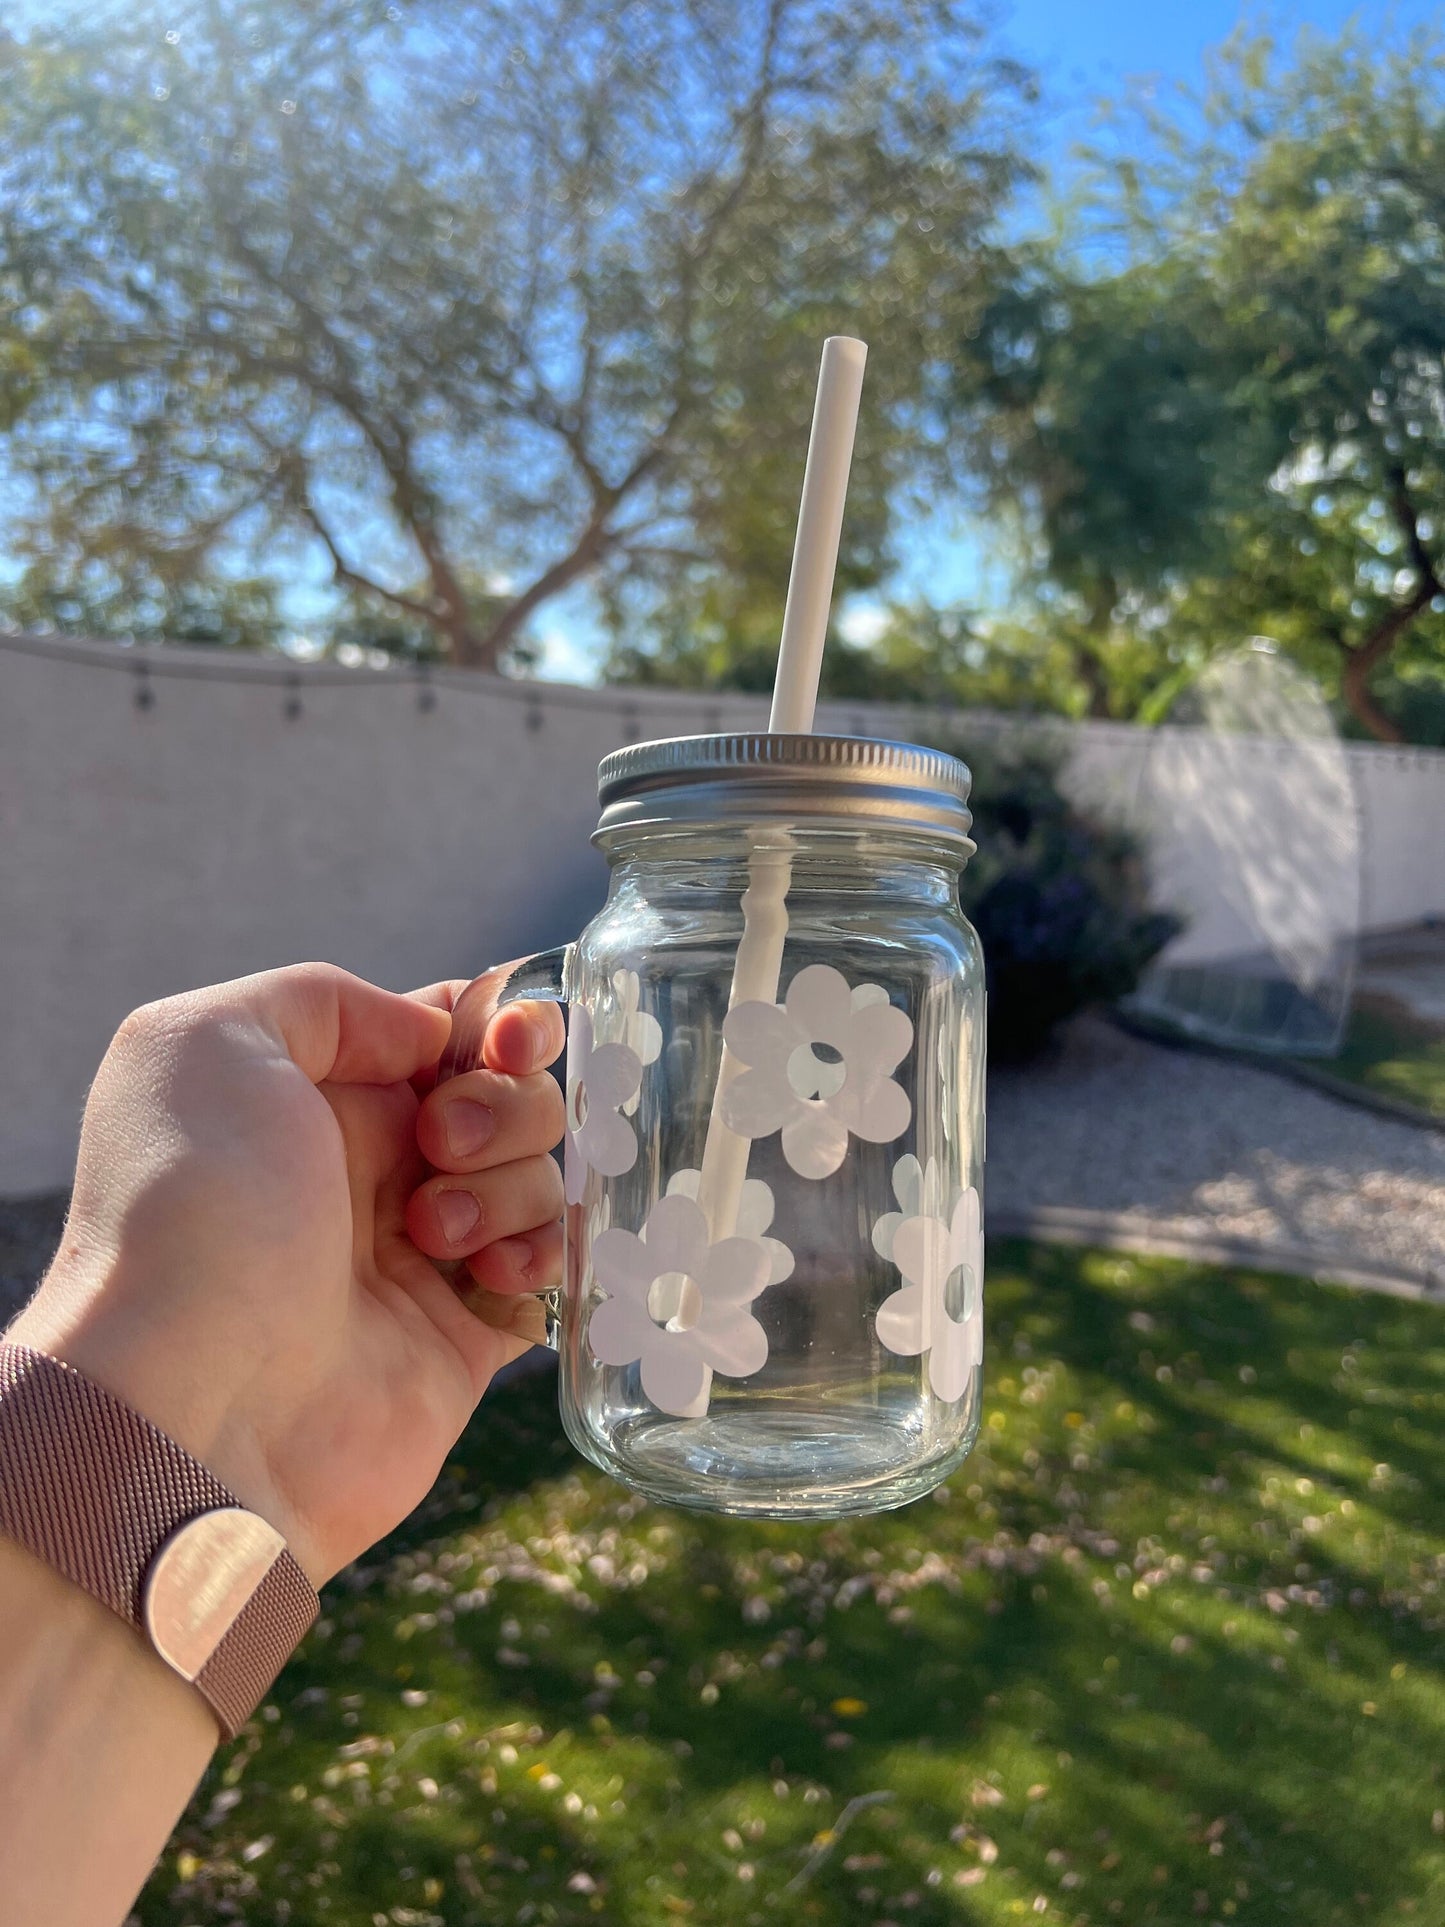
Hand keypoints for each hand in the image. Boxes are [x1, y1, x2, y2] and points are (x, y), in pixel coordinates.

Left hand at [9, 962, 565, 1584]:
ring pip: (535, 1177)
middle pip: (507, 1096)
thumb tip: (432, 1036)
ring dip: (508, 1183)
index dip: (494, 1023)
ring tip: (432, 1233)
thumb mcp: (207, 1042)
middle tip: (440, 1144)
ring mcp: (421, 1256)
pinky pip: (548, 1271)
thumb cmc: (187, 1211)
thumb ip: (324, 999)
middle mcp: (369, 1171)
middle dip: (503, 1103)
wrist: (192, 1404)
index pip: (443, 1030)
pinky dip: (540, 1253)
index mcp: (315, 1095)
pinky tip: (490, 1272)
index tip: (504, 1039)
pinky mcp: (462, 1339)